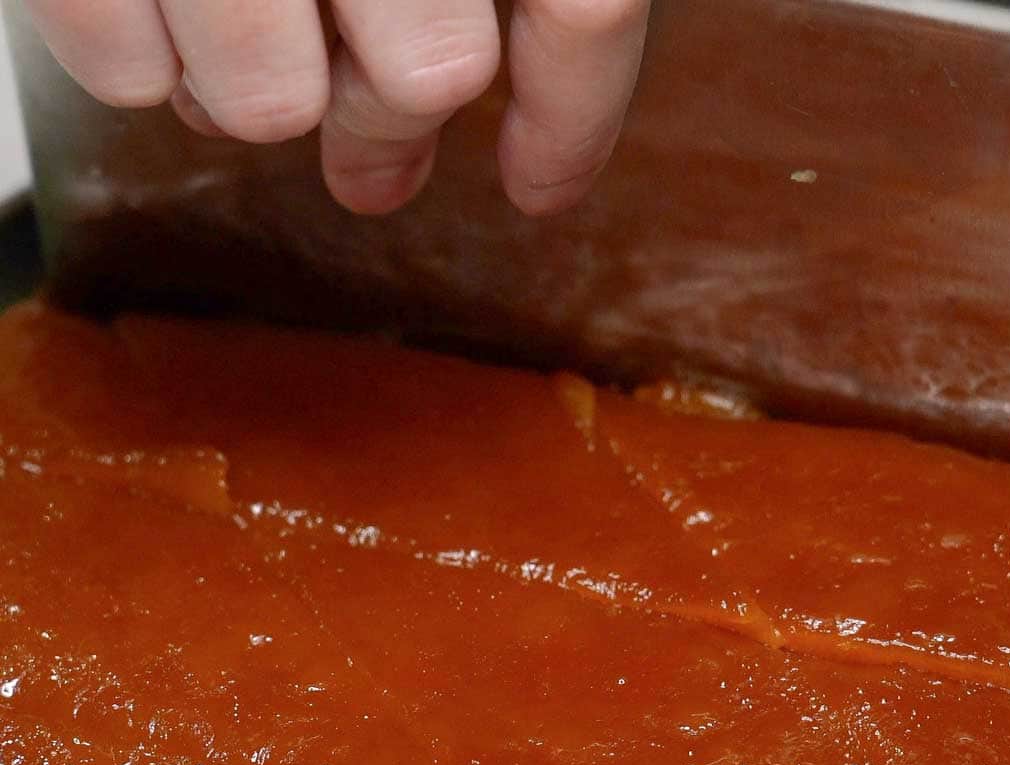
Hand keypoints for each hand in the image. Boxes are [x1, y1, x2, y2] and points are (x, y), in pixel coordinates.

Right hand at [21, 0, 651, 216]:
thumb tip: (470, 84)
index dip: (570, 116)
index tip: (540, 186)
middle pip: (430, 70)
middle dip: (391, 113)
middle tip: (363, 119)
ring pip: (272, 104)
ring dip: (263, 86)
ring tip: (234, 24)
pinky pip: (129, 75)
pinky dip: (147, 58)